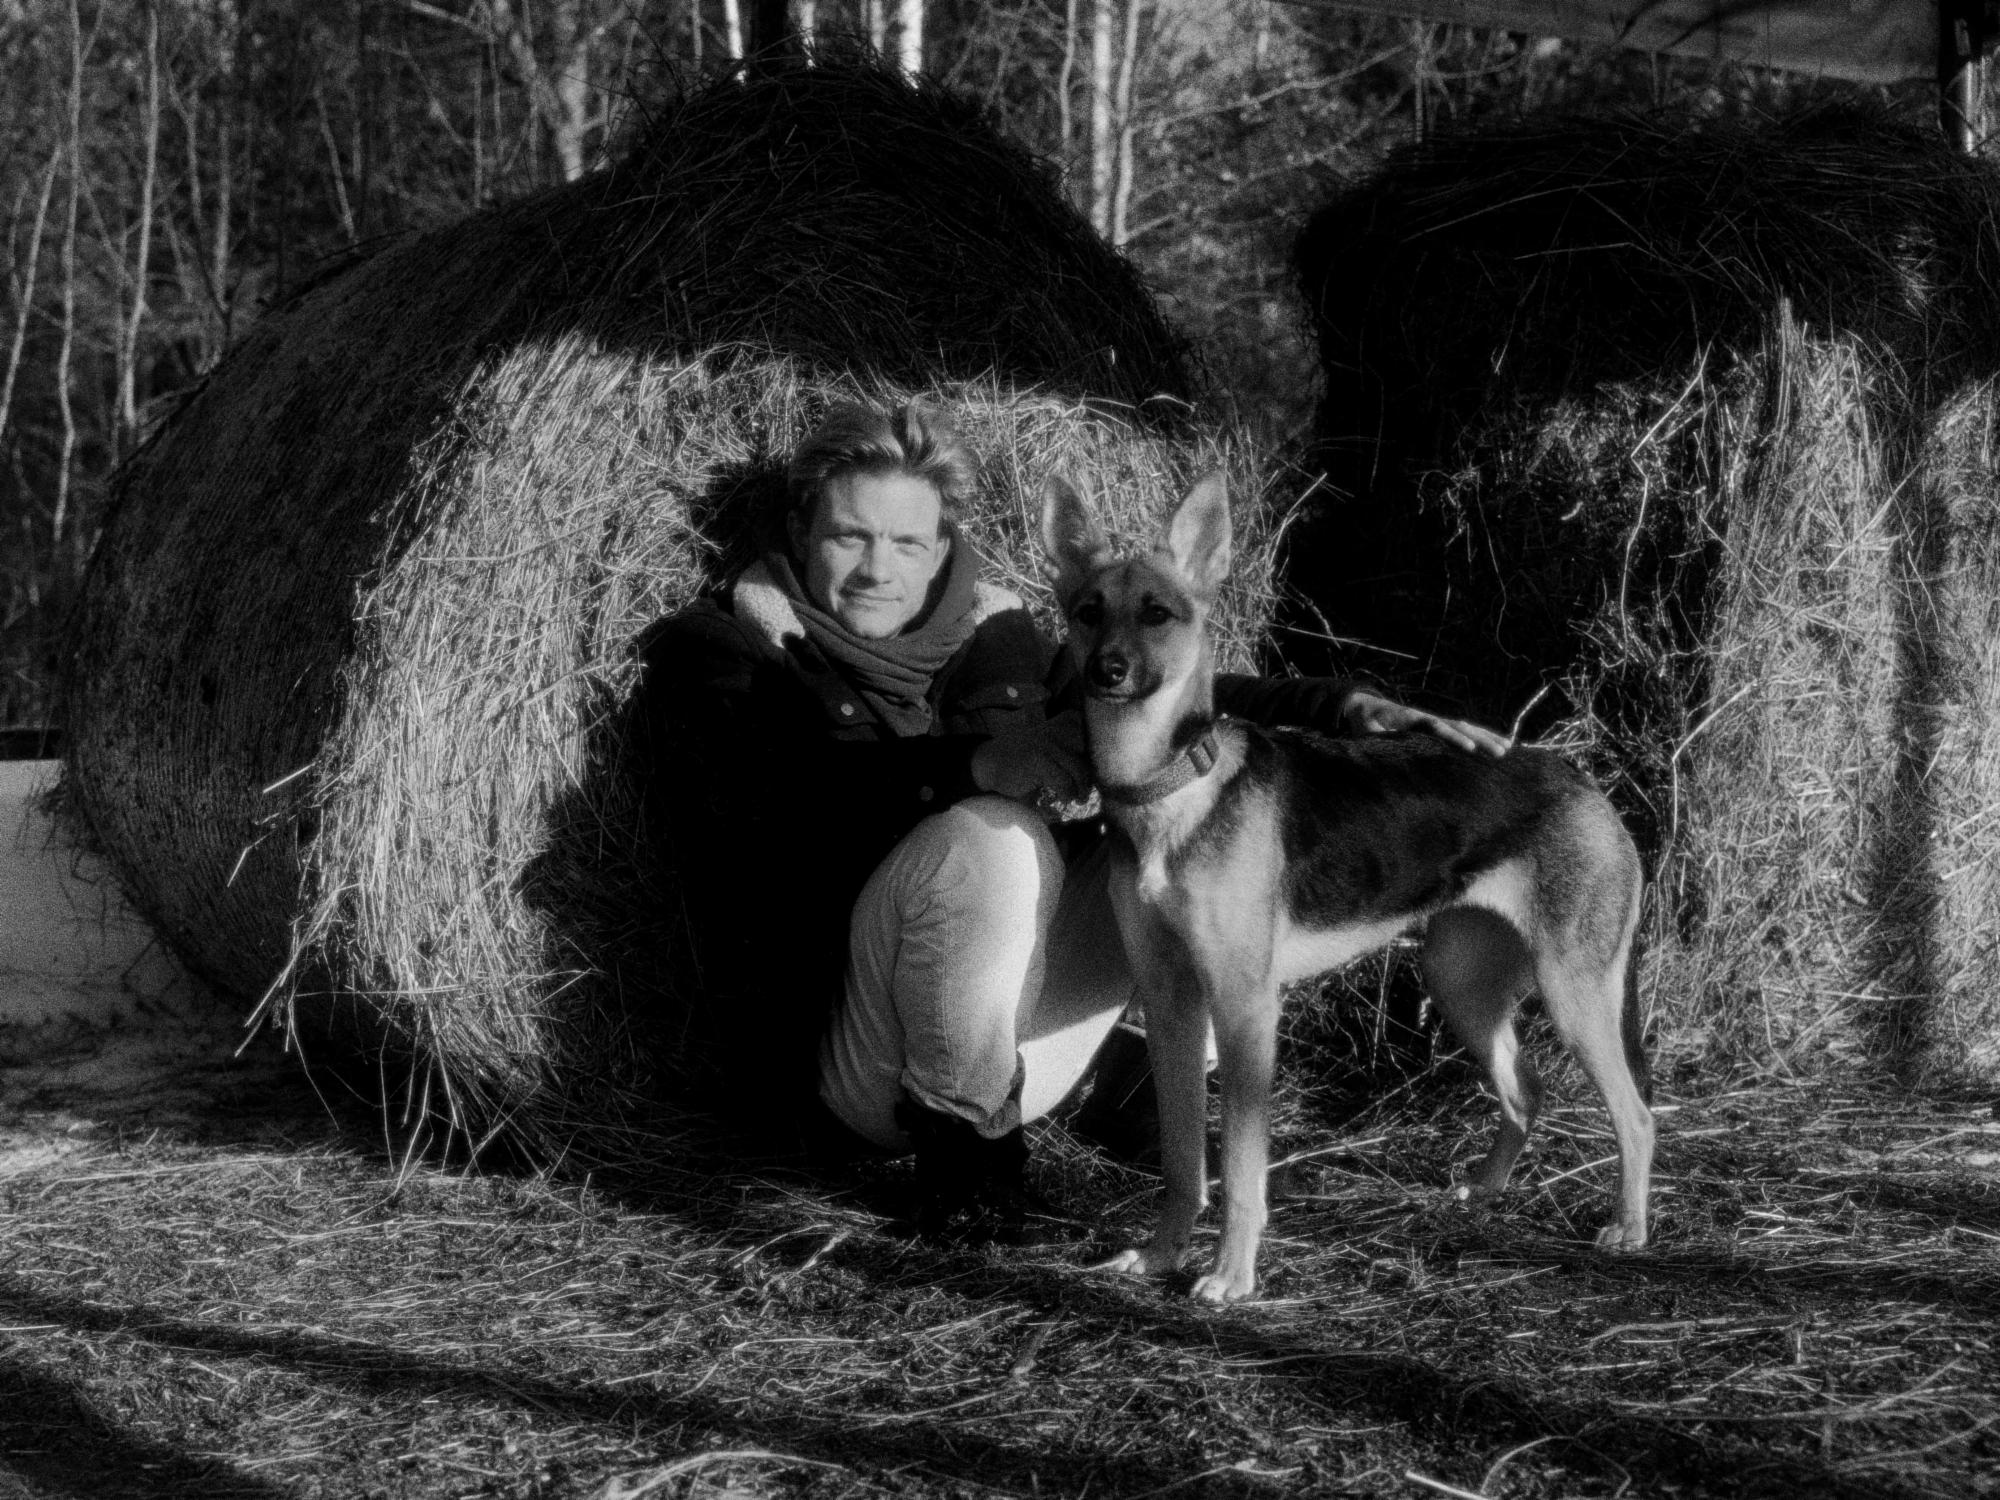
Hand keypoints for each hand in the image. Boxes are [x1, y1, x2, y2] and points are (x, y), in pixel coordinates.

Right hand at [971, 710, 1091, 803]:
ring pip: (1077, 768)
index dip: (1090, 737)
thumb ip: (1060, 754)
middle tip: (1087, 790)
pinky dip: (1067, 793)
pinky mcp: (1038, 762)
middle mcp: (1051, 733)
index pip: (1079, 720)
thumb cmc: (1015, 762)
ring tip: (1079, 798)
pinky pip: (1063, 781)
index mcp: (1052, 727)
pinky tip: (1063, 799)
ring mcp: (1045, 746)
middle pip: (1083, 752)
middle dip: (1088, 774)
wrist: (987, 764)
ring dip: (1081, 787)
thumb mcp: (1039, 749)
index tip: (1094, 760)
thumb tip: (1087, 773)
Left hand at [1341, 688, 1510, 756]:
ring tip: (1507, 750)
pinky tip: (1499, 744)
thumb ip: (1377, 740)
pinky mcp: (1439, 726)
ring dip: (1486, 737)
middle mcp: (1428, 717)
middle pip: (1458, 726)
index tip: (1469, 747)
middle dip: (1480, 739)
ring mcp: (1436, 720)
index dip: (1452, 737)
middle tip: (1500, 753)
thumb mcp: (1366, 731)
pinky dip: (1482, 735)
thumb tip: (1387, 750)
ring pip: (1466, 727)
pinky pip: (1464, 729)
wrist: (1366, 708)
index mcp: (1410, 718)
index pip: (1435, 727)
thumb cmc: (1366, 723)